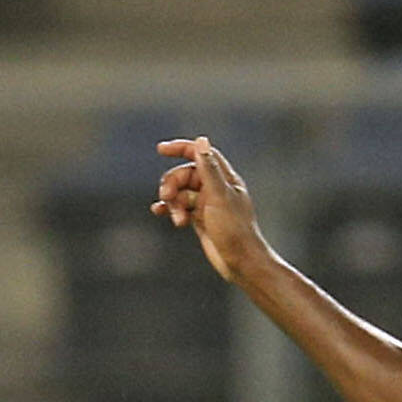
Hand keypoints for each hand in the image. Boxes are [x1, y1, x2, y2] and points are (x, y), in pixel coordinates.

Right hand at [153, 137, 275, 287]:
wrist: (240, 262)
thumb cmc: (234, 229)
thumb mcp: (218, 196)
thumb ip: (208, 168)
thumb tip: (201, 140)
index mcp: (224, 178)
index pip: (201, 154)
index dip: (181, 148)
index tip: (161, 149)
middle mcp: (216, 188)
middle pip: (185, 175)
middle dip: (173, 184)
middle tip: (167, 196)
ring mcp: (207, 204)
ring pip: (181, 193)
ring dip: (173, 202)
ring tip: (177, 218)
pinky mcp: (200, 220)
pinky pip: (180, 208)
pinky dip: (170, 209)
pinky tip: (160, 213)